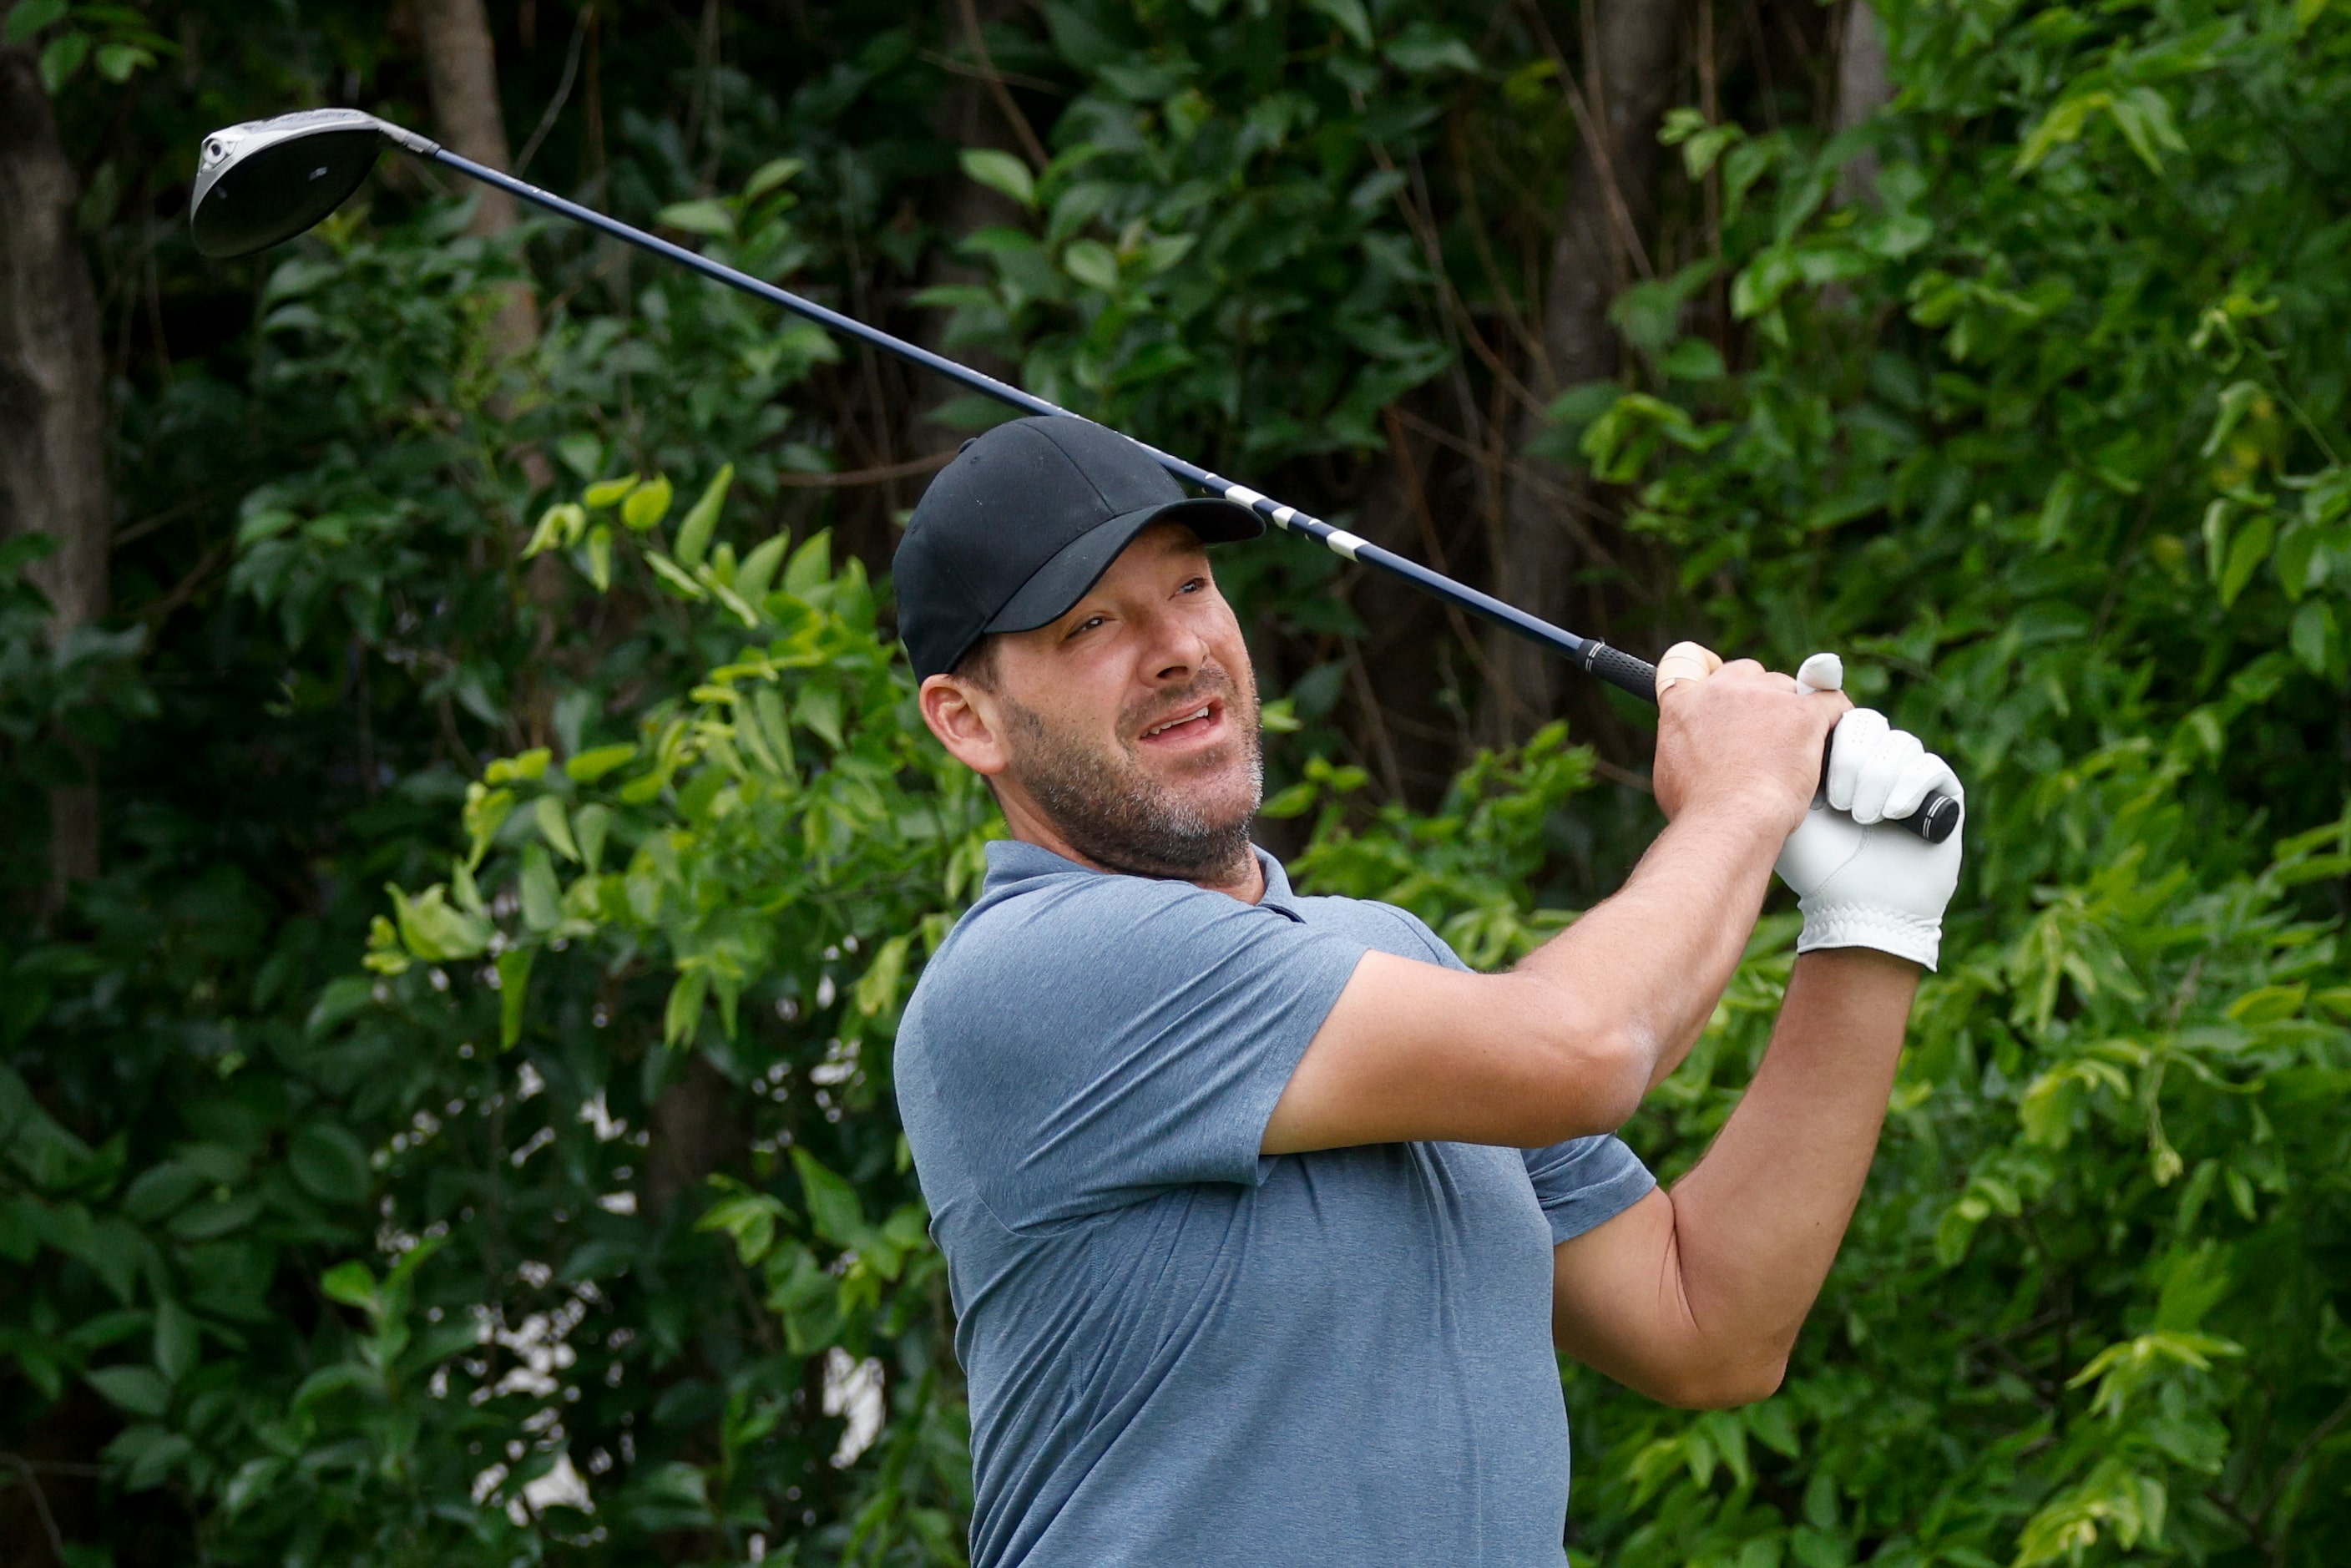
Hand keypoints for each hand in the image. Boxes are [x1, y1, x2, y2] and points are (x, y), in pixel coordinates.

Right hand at [1652, 641, 1847, 834]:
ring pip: (1790, 689)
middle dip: (1760, 698)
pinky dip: (1835, 715)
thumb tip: (1696, 748)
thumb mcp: (1669, 768)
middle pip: (1750, 674)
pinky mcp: (1802, 713)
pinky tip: (1834, 734)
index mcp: (1684, 702)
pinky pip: (1830, 701)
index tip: (1722, 688)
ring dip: (1794, 714)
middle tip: (1765, 737)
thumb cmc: (1698, 808)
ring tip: (1795, 752)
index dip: (1710, 674)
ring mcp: (1764, 696)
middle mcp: (1721, 690)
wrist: (1727, 820)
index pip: (1688, 660)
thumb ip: (1683, 742)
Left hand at [1772, 654, 1964, 969]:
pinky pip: (1929, 766)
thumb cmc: (1815, 865)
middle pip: (1868, 723)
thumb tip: (1768, 711)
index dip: (1828, 721)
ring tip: (1861, 819)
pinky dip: (1908, 786)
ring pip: (1899, 743)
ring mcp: (1910, 776)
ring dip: (1876, 779)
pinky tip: (1891, 814)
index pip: (1837, 715)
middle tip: (1837, 802)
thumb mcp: (1784, 808)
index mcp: (1837, 760)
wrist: (1857, 910)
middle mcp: (1875, 762)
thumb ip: (1777, 762)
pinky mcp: (1943, 795)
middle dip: (1850, 759)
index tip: (1815, 740)